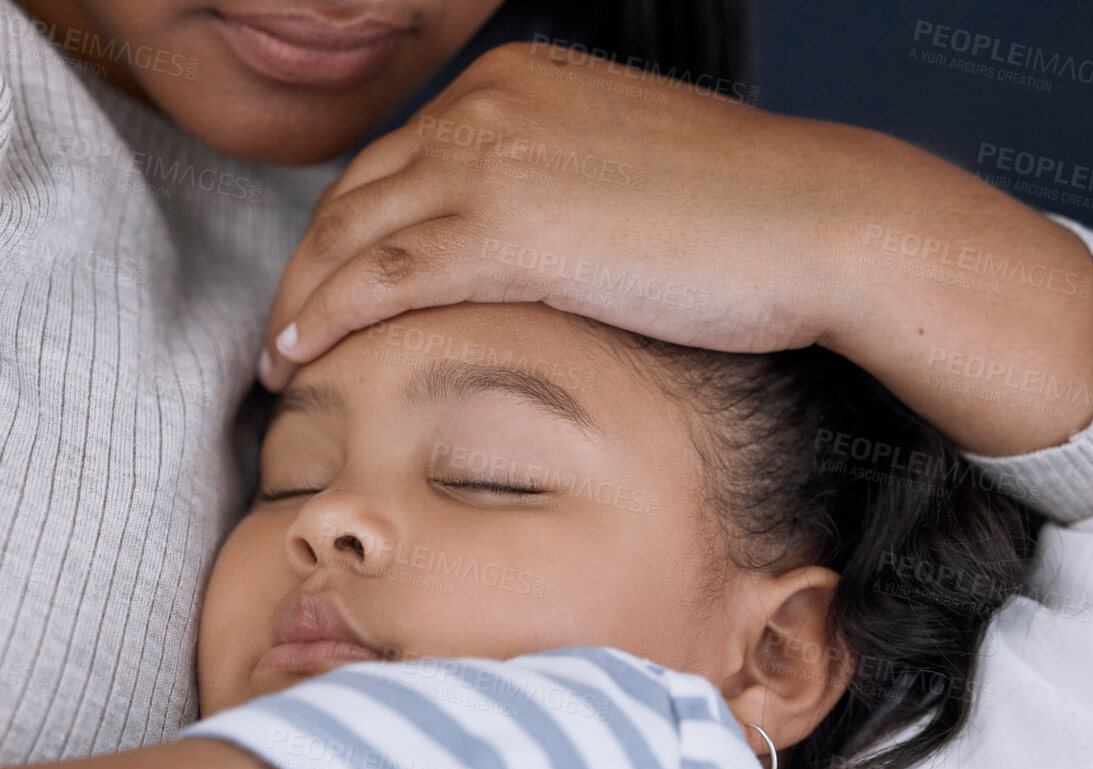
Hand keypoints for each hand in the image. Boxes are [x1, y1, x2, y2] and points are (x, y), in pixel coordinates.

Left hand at [258, 40, 842, 388]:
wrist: (815, 219)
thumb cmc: (743, 215)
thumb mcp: (621, 176)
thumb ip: (549, 192)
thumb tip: (521, 252)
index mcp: (513, 81)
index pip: (394, 161)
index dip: (347, 233)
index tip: (326, 288)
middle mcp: (486, 103)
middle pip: (355, 193)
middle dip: (307, 269)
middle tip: (284, 333)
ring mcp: (490, 158)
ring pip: (351, 236)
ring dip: (299, 303)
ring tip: (277, 363)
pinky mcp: (506, 226)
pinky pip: (381, 279)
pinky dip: (324, 321)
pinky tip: (296, 359)